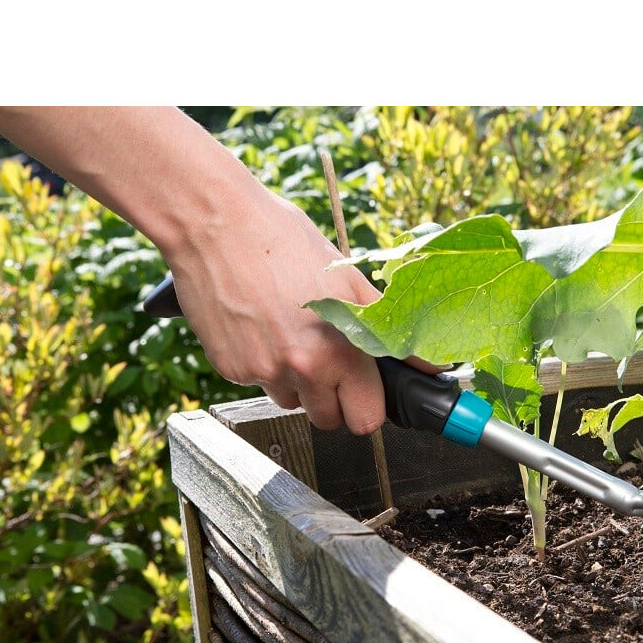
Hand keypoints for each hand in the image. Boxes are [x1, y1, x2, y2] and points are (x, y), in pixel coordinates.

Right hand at [170, 190, 386, 433]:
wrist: (212, 222)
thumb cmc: (280, 240)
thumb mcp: (347, 279)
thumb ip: (389, 328)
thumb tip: (430, 364)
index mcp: (340, 348)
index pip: (367, 418)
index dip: (369, 403)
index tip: (366, 390)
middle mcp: (302, 368)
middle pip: (330, 421)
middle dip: (334, 400)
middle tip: (329, 362)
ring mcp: (263, 372)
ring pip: (293, 402)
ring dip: (297, 383)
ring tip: (290, 334)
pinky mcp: (231, 369)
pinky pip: (259, 384)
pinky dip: (263, 365)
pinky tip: (260, 326)